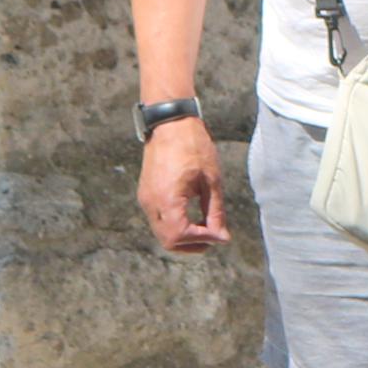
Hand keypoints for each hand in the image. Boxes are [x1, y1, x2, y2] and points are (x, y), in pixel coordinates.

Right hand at [136, 113, 230, 253]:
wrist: (170, 123)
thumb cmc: (193, 147)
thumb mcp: (212, 180)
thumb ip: (216, 212)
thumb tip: (221, 237)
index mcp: (167, 199)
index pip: (180, 235)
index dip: (202, 239)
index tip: (220, 234)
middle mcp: (151, 203)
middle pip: (168, 241)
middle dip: (192, 244)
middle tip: (214, 237)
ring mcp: (145, 199)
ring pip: (162, 234)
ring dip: (183, 237)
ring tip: (205, 229)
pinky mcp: (146, 195)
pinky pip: (159, 221)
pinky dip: (175, 227)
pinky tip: (192, 218)